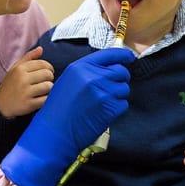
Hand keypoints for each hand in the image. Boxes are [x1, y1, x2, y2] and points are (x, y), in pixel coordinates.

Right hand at [0, 47, 54, 117]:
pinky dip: (46, 98)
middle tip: (45, 81)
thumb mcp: (16, 68)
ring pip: (49, 86)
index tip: (47, 72)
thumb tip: (41, 49)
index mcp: (20, 68)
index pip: (43, 64)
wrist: (0, 104)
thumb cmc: (11, 84)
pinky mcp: (29, 105)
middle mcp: (22, 79)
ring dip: (49, 88)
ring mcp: (25, 92)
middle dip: (49, 78)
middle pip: (47, 74)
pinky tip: (41, 98)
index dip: (49, 68)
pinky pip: (46, 99)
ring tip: (43, 90)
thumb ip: (29, 57)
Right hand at [1, 47, 133, 185]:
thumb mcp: (67, 80)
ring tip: (102, 103)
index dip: (123, 55)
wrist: (55, 131)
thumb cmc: (58, 108)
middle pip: (121, 71)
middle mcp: (93, 77)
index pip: (109, 54)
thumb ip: (86, 72)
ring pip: (124, 88)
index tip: (129, 57)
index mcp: (81, 67)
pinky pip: (123, 104)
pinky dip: (117, 109)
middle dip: (120, 78)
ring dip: (118, 95)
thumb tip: (106, 69)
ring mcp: (103, 92)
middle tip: (112, 87)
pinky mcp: (110, 109)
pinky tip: (103, 112)